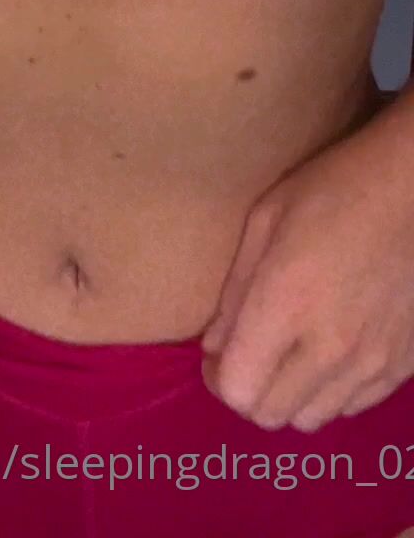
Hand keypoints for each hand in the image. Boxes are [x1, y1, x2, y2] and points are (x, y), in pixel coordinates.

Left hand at [200, 94, 413, 430]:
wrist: (413, 187)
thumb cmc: (333, 189)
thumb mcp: (266, 220)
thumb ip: (236, 291)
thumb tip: (214, 345)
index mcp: (286, 305)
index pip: (239, 390)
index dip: (219, 378)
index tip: (219, 354)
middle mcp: (329, 347)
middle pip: (271, 414)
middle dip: (249, 390)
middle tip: (250, 354)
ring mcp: (372, 362)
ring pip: (313, 418)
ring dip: (291, 395)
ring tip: (292, 354)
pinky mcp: (404, 365)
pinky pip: (354, 406)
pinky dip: (333, 391)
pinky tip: (332, 352)